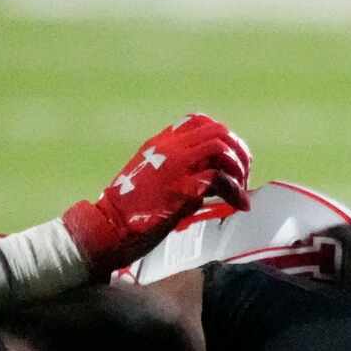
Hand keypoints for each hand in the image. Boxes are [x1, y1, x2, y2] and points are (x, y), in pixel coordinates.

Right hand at [62, 114, 252, 275]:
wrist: (107, 229)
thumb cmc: (128, 212)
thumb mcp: (150, 179)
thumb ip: (175, 171)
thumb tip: (209, 181)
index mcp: (160, 144)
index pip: (200, 122)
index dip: (224, 136)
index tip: (232, 157)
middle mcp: (169, 150)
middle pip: (218, 132)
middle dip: (239, 152)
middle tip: (243, 176)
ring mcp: (175, 166)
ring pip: (222, 150)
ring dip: (239, 170)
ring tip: (241, 190)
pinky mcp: (181, 188)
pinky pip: (221, 180)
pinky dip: (236, 193)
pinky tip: (238, 206)